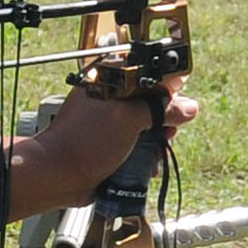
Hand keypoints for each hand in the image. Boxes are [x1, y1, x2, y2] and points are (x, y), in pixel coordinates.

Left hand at [4, 73, 198, 216]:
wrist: (59, 175)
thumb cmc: (83, 141)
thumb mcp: (129, 117)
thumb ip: (160, 108)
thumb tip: (188, 107)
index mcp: (110, 79)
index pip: (150, 72)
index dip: (169, 87)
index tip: (178, 103)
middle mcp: (111, 97)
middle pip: (153, 100)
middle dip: (164, 118)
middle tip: (166, 130)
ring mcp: (110, 121)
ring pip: (147, 125)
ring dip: (158, 140)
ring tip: (157, 150)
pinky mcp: (111, 143)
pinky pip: (137, 143)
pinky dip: (147, 153)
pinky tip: (149, 164)